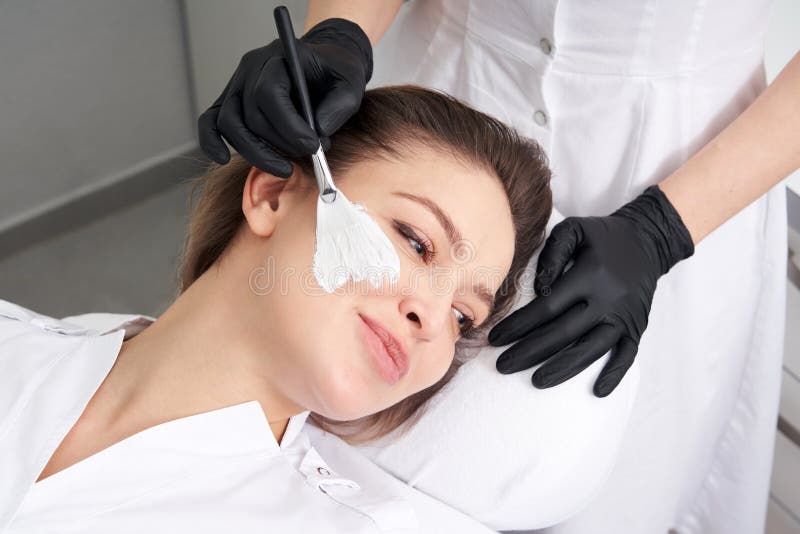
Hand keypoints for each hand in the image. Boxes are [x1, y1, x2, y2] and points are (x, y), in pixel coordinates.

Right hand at [197, 18, 372, 176]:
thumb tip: (318, 131)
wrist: (325, 64)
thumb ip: (339, 106)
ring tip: (285, 168)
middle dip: (279, 145)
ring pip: (230, 124)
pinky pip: (210, 121)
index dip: (290, 126)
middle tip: (308, 158)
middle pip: (251, 114)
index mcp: (279, 57)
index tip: (313, 147)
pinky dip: (211, 141)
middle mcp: (251, 69)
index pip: (269, 94)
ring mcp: (237, 85)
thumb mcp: (351, 84)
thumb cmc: (336, 72)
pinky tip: (222, 159)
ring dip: (256, 152)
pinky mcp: (231, 102)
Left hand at [487, 185, 694, 396]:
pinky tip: (597, 392)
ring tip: (535, 382)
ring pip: (591, 350)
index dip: (519, 325)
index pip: (547, 307)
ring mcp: (624, 317)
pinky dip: (614, 375)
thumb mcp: (574, 229)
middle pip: (564, 333)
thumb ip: (552, 253)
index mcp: (589, 275)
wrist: (648, 240)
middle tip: (502, 366)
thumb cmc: (602, 236)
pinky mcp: (637, 327)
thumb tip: (539, 289)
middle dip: (530, 352)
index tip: (495, 338)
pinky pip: (627, 356)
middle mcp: (608, 300)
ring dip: (563, 369)